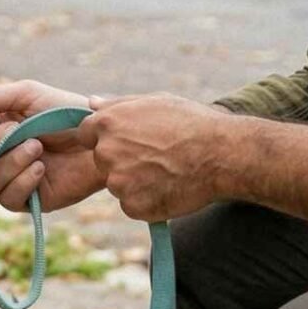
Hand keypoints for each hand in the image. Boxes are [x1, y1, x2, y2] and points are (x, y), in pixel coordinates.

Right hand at [0, 81, 104, 212]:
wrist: (100, 139)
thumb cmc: (65, 112)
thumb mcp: (27, 95)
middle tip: (18, 131)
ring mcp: (10, 178)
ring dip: (12, 161)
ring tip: (39, 148)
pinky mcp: (27, 200)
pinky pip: (7, 199)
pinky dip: (23, 182)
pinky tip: (42, 170)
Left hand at [83, 93, 230, 222]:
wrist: (222, 154)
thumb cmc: (192, 122)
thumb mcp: (155, 102)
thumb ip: (118, 104)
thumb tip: (91, 104)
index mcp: (107, 123)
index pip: (86, 134)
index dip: (106, 138)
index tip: (129, 141)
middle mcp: (107, 152)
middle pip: (102, 161)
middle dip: (122, 160)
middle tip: (155, 156)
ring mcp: (119, 182)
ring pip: (118, 184)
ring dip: (135, 182)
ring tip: (166, 170)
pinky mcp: (133, 206)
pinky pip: (132, 205)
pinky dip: (147, 201)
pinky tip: (169, 187)